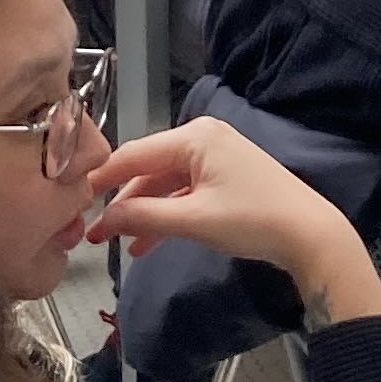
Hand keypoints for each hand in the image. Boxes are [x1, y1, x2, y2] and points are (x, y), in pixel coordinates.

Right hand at [87, 120, 380, 320]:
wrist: (310, 234)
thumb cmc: (252, 220)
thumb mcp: (193, 220)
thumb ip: (143, 218)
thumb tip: (101, 221)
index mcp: (194, 137)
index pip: (133, 154)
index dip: (100, 179)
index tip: (70, 198)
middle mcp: (202, 139)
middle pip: (147, 169)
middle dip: (120, 201)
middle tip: (90, 231)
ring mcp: (215, 158)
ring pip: (164, 185)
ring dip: (141, 213)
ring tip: (112, 244)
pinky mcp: (224, 179)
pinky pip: (183, 194)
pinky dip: (165, 216)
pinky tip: (144, 244)